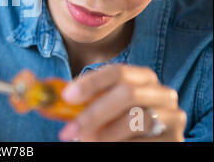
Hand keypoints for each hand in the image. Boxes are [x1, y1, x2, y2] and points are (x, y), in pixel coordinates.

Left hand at [58, 64, 186, 141]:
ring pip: (135, 121)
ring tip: (86, 141)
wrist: (145, 142)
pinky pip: (143, 142)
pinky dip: (118, 145)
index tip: (67, 97)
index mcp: (142, 77)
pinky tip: (108, 147)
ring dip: (104, 134)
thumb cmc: (117, 122)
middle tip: (69, 131)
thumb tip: (44, 96)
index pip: (116, 71)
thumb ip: (81, 101)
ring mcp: (172, 116)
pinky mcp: (175, 140)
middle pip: (127, 94)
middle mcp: (162, 92)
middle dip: (94, 113)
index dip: (90, 83)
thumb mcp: (101, 107)